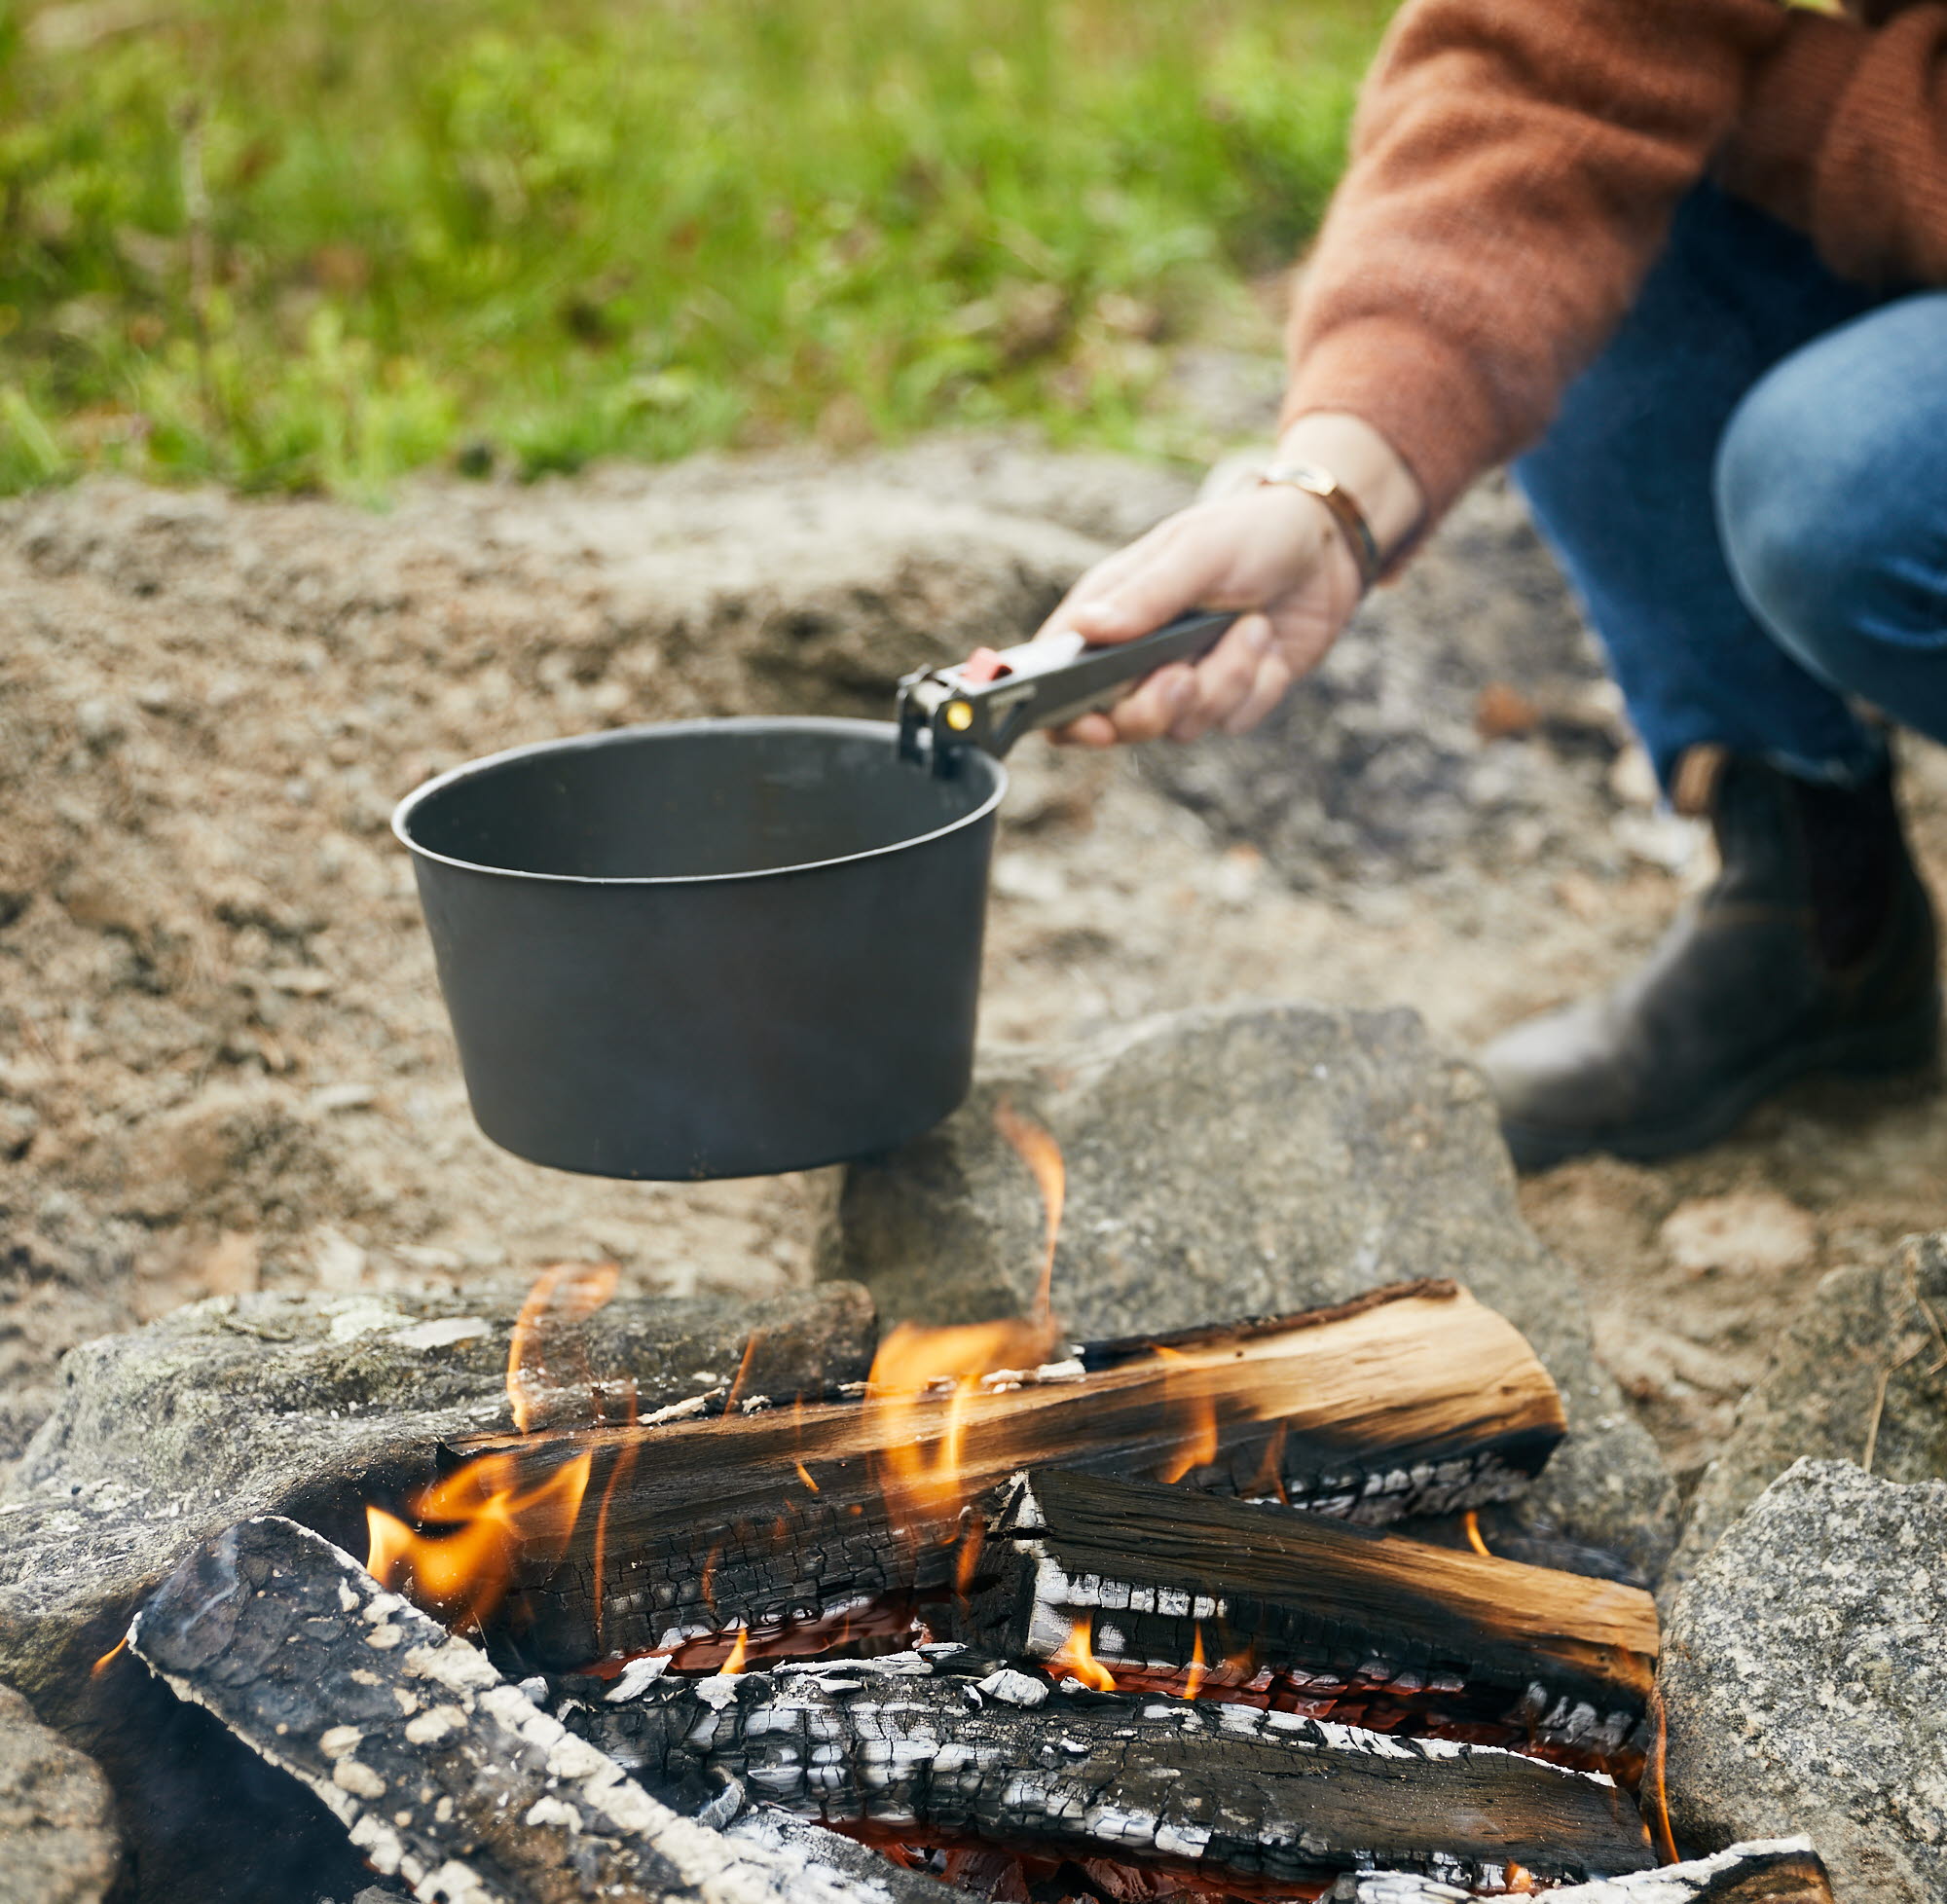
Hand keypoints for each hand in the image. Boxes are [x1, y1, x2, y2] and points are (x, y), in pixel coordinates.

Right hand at [1037, 413, 1422, 745]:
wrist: (1327, 546)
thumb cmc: (1250, 533)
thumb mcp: (1197, 551)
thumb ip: (1146, 594)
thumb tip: (1088, 628)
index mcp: (1109, 612)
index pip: (1057, 675)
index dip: (1061, 713)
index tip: (1092, 722)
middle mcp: (1137, 655)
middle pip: (1119, 721)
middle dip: (1156, 707)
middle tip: (1184, 676)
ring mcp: (1183, 680)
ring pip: (1183, 725)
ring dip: (1226, 679)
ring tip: (1252, 626)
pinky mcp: (1230, 697)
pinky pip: (1233, 721)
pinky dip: (1258, 687)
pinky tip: (1269, 644)